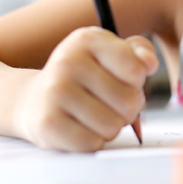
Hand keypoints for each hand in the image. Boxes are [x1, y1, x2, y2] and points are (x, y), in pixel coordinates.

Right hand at [15, 27, 158, 151]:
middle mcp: (68, 62)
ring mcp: (55, 92)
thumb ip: (138, 53)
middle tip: (109, 104)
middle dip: (127, 109)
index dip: (136, 83)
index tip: (122, 80)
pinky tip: (80, 128)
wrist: (33, 99)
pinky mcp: (47, 123)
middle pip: (129, 102)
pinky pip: (92, 143)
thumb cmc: (83, 77)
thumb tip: (149, 63)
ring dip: (110, 127)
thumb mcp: (109, 54)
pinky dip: (92, 141)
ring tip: (94, 116)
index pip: (136, 69)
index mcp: (87, 40)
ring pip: (113, 126)